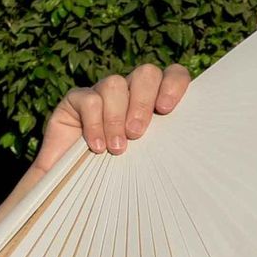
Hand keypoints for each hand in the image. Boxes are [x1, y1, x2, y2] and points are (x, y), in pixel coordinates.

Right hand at [33, 64, 191, 173]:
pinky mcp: (76, 100)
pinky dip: (94, 124)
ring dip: (117, 117)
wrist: (73, 183)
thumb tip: (183, 154)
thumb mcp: (145, 162)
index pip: (173, 75)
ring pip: (115, 84)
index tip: (166, 109)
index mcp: (153, 101)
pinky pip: (89, 100)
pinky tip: (97, 146)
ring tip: (117, 147)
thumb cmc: (116, 173)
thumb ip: (161, 148)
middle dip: (143, 103)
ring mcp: (102, 93)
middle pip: (146, 74)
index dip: (174, 84)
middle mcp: (130, 92)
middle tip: (136, 134)